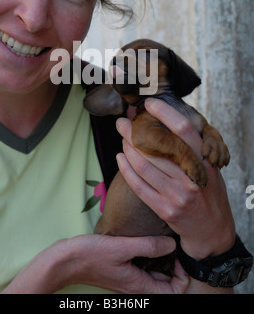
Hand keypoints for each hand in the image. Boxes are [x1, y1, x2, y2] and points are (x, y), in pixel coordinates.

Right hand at [3, 234, 188, 293]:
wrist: (65, 260)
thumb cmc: (91, 255)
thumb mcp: (122, 247)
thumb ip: (148, 246)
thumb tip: (172, 244)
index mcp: (139, 285)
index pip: (174, 292)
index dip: (182, 276)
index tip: (177, 255)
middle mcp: (136, 285)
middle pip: (166, 283)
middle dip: (175, 266)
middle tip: (173, 243)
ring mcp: (128, 278)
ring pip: (155, 274)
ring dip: (163, 260)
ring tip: (163, 239)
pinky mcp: (122, 269)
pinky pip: (143, 267)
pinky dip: (150, 256)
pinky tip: (146, 239)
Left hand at [116, 98, 235, 260]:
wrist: (212, 230)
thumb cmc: (208, 192)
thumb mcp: (209, 168)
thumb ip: (193, 150)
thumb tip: (167, 122)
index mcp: (204, 161)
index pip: (183, 131)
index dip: (165, 113)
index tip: (149, 103)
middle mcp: (191, 177)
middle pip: (158, 147)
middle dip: (135, 132)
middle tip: (122, 122)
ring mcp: (177, 195)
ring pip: (144, 165)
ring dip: (128, 148)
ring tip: (121, 138)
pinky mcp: (164, 209)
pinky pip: (139, 186)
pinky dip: (126, 169)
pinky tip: (120, 158)